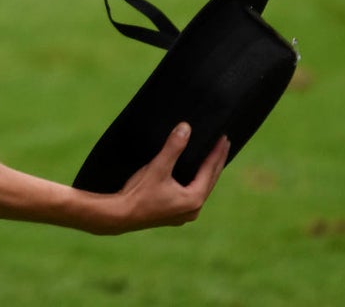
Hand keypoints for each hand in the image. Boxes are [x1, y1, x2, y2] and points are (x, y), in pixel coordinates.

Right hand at [104, 123, 229, 233]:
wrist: (119, 216)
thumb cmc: (139, 193)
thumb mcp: (158, 167)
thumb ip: (173, 147)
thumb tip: (186, 128)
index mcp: (193, 199)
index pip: (210, 170)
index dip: (217, 153)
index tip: (224, 138)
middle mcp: (193, 210)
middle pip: (210, 181)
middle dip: (216, 161)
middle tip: (224, 144)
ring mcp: (183, 214)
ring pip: (201, 189)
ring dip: (207, 173)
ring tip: (212, 159)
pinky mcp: (173, 215)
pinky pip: (191, 195)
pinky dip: (195, 183)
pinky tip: (192, 178)